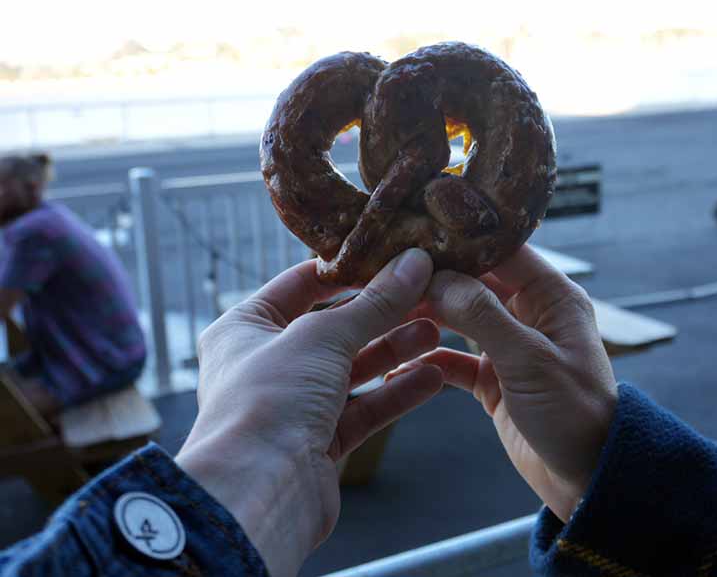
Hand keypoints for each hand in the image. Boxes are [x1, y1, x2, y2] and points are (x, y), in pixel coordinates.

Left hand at [176, 249, 442, 576]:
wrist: (258, 495)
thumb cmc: (268, 402)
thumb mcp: (323, 337)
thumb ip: (374, 302)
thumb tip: (414, 262)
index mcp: (245, 327)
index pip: (301, 284)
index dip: (348, 269)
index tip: (392, 256)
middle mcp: (265, 363)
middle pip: (334, 327)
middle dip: (382, 312)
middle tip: (427, 294)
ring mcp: (293, 405)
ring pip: (353, 368)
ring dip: (395, 350)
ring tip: (438, 332)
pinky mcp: (319, 441)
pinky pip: (364, 408)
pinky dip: (396, 392)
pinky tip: (433, 377)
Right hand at [388, 245, 617, 521]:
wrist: (587, 480)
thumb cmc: (575, 414)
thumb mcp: (530, 361)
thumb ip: (483, 316)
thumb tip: (437, 279)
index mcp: (552, 296)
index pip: (502, 251)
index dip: (461, 240)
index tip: (414, 234)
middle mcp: (530, 313)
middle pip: (473, 281)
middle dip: (432, 278)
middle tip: (386, 273)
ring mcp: (509, 346)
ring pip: (458, 318)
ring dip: (425, 316)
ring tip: (383, 311)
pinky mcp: (493, 379)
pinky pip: (454, 359)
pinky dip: (429, 358)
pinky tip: (398, 359)